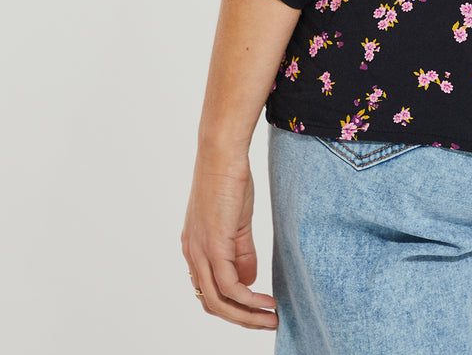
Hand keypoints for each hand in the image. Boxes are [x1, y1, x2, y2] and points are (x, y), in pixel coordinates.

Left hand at [181, 152, 277, 329]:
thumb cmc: (229, 179)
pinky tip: (266, 302)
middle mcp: (192, 255)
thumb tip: (248, 282)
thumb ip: (241, 252)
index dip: (230, 307)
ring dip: (247, 317)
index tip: (255, 311)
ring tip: (271, 319)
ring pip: (219, 302)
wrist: (222, 154)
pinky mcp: (214, 245)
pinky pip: (229, 286)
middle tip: (267, 323)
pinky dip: (248, 300)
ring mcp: (200, 252)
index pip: (208, 292)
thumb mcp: (236, 222)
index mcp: (195, 249)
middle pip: (212, 304)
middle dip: (241, 320)